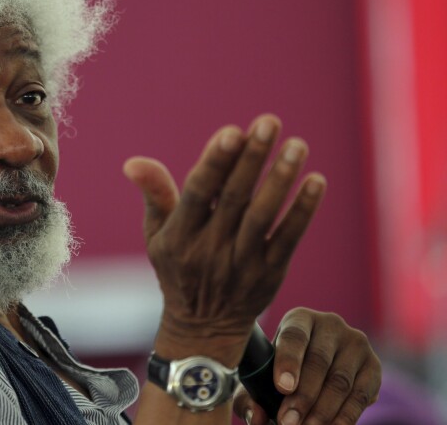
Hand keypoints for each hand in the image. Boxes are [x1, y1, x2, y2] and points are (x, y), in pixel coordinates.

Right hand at [123, 115, 326, 350]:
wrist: (203, 326)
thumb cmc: (177, 267)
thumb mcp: (156, 235)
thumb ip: (154, 194)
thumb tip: (133, 162)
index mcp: (178, 237)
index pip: (198, 193)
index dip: (215, 162)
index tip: (232, 132)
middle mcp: (209, 250)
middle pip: (234, 198)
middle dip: (252, 158)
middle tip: (269, 122)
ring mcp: (242, 263)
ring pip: (263, 216)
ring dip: (281, 179)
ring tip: (297, 144)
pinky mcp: (270, 273)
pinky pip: (288, 238)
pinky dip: (303, 211)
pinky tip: (316, 181)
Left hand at [235, 308, 381, 424]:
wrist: (320, 366)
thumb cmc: (284, 367)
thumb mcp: (264, 374)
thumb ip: (252, 395)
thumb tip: (255, 417)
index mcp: (299, 318)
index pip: (294, 336)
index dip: (288, 361)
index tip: (282, 387)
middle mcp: (330, 324)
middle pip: (318, 362)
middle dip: (303, 397)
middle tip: (288, 422)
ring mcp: (355, 343)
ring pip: (340, 381)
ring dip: (323, 411)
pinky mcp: (374, 365)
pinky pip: (361, 395)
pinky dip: (346, 416)